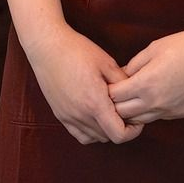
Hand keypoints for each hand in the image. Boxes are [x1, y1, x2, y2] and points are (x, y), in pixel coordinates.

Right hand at [26, 25, 145, 145]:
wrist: (46, 45)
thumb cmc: (76, 50)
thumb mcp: (106, 62)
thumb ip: (123, 83)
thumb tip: (135, 96)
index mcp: (94, 103)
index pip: (119, 135)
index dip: (133, 131)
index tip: (136, 119)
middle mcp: (80, 114)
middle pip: (108, 137)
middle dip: (121, 128)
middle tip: (125, 111)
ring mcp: (68, 116)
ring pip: (95, 137)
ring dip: (106, 130)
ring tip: (109, 112)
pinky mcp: (59, 114)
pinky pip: (79, 134)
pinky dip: (90, 132)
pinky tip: (94, 117)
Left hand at [108, 24, 183, 123]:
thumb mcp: (154, 49)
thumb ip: (134, 64)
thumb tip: (121, 75)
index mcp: (146, 84)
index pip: (114, 97)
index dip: (106, 90)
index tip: (105, 82)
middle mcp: (157, 103)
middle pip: (124, 114)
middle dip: (115, 105)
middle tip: (113, 93)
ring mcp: (172, 111)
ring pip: (142, 120)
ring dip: (133, 111)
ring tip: (130, 97)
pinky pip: (160, 117)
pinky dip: (151, 111)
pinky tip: (152, 97)